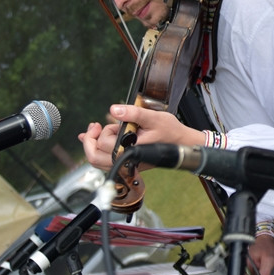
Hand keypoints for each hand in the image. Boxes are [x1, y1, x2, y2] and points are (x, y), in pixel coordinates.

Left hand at [78, 104, 203, 170]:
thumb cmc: (171, 132)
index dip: (98, 133)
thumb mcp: (153, 117)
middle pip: (94, 158)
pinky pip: (106, 161)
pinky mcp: (128, 163)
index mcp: (130, 152)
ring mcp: (127, 165)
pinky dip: (98, 150)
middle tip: (94, 127)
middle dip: (90, 140)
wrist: (183, 144)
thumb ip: (133, 113)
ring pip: (98, 162)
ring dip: (94, 145)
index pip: (102, 146)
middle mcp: (127, 162)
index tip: (101, 123)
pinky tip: (96, 138)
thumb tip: (114, 109)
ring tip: (97, 130)